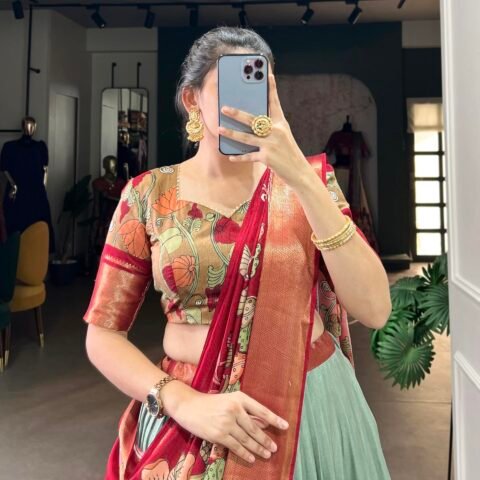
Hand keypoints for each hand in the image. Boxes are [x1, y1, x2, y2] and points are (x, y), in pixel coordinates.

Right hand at [164, 380, 288, 463]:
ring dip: (258, 448)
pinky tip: (252, 457)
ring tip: (267, 454)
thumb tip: (263, 423)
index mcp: (239, 397)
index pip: (261, 410)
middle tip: (275, 448)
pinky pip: (236, 447)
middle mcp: (234, 409)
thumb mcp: (229, 400)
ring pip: (247, 439)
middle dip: (266, 440)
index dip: (274, 419)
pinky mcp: (219, 435)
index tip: (285, 426)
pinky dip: (245, 453)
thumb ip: (245, 410)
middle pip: (255, 428)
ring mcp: (226, 422)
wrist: (188, 405)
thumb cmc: (211, 402)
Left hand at [218, 72, 311, 187]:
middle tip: (224, 108)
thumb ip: (270, 128)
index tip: (267, 74)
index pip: (274, 103)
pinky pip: (249, 156)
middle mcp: (276, 131)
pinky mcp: (267, 158)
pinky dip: (239, 157)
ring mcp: (271, 144)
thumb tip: (252, 122)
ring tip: (219, 128)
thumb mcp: (283, 136)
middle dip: (237, 113)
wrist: (299, 171)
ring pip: (247, 137)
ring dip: (231, 133)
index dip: (271, 88)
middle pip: (253, 120)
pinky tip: (230, 156)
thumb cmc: (288, 153)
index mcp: (281, 123)